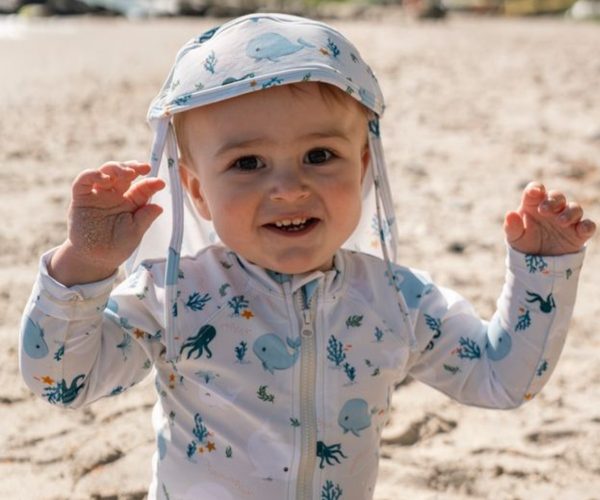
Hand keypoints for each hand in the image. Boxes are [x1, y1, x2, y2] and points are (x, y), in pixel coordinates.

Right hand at [49, 162, 164, 285]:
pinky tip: (104, 178)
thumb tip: (159, 207)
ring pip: (106, 172)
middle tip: (143, 169)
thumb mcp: (135, 232)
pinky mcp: (81, 197)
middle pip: (124, 174)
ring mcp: (98, 194)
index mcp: (131, 202)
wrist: (94, 259)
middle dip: (133, 168)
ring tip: (128, 173)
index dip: (151, 183)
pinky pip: (84, 180)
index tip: (160, 183)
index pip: (142, 187)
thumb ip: (145, 218)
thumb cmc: (116, 247)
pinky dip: (93, 175)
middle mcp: (115, 195)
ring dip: (117, 168)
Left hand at [504, 182, 595, 255]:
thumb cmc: (525, 243)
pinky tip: (581, 229)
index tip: (534, 192)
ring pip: (574, 208)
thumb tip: (510, 214)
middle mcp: (552, 209)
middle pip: (557, 196)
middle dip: (552, 201)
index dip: (536, 188)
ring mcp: (567, 219)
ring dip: (569, 212)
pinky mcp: (578, 233)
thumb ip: (512, 227)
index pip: (536, 190)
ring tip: (561, 221)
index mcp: (534, 205)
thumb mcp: (514, 238)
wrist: (538, 263)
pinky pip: (588, 226)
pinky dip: (587, 226)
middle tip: (544, 211)